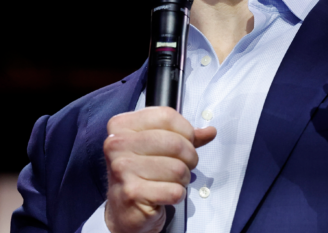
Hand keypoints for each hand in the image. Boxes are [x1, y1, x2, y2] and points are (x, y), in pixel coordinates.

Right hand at [104, 107, 216, 232]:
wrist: (123, 211)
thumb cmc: (141, 175)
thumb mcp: (157, 147)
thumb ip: (184, 136)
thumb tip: (210, 131)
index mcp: (121, 126)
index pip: (166, 116)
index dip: (186, 131)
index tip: (186, 141)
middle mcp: (117, 145)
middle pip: (175, 143)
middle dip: (189, 157)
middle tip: (184, 166)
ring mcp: (122, 169)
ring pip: (178, 169)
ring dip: (183, 178)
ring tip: (171, 181)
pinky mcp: (132, 193)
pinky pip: (174, 191)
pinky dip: (177, 195)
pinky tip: (164, 195)